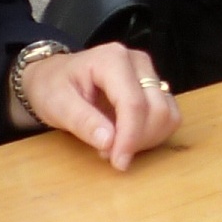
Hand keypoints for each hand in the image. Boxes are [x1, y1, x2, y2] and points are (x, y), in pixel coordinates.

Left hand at [12, 43, 181, 170]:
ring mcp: (149, 74)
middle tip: (109, 154)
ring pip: (168, 114)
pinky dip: (153, 134)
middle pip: (156, 109)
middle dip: (137, 140)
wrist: (53, 77)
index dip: (130, 137)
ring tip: (117, 145)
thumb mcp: (57, 104)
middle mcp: (138, 63)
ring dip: (148, 139)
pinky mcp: (155, 88)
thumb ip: (83, 122)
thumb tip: (110, 142)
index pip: (134, 103)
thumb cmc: (52, 87)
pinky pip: (169, 116)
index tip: (118, 162)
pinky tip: (129, 138)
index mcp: (113, 59)